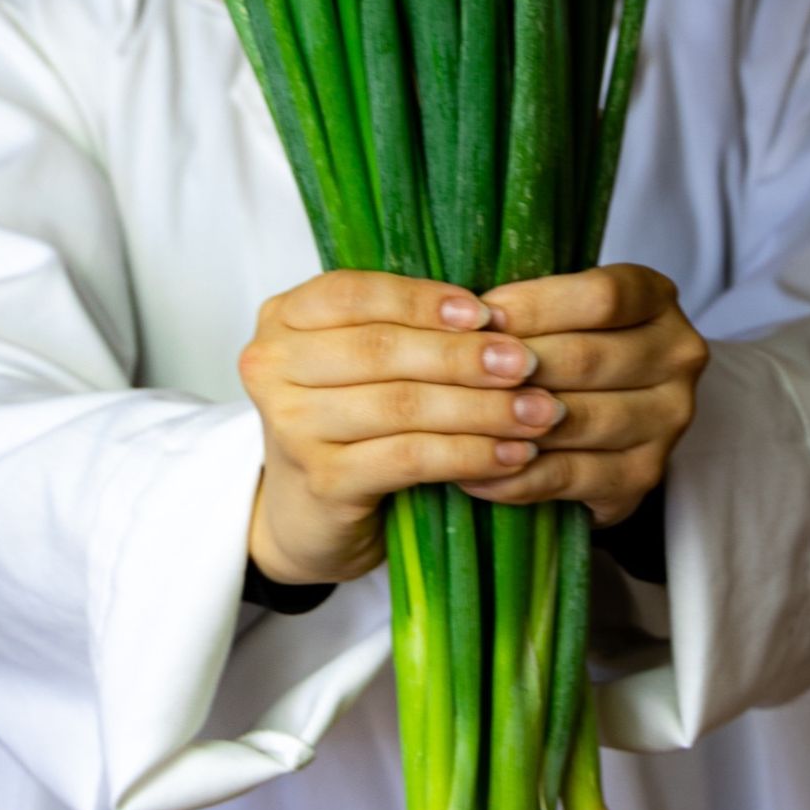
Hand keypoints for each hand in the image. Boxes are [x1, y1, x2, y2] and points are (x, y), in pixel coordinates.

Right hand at [239, 271, 565, 584]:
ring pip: (402, 405)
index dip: (424, 301)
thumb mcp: (360, 362)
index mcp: (284, 318)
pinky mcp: (321, 481)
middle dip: (464, 357)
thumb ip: (405, 328)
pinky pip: (409, 459)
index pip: (355, 294)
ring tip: (537, 412)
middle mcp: (273, 367)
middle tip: (528, 364)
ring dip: (481, 409)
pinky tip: (511, 454)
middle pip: (381, 350)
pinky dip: (469, 454)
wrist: (307, 515)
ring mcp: (291, 426)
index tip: (488, 313)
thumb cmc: (348, 422)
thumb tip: (498, 318)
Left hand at [458, 264, 708, 526]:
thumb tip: (461, 316)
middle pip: (587, 358)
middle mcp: (677, 357)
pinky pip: (569, 476)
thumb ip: (526, 307)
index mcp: (657, 300)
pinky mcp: (643, 475)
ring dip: (509, 422)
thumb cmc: (565, 346)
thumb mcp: (558, 309)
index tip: (481, 316)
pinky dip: (513, 475)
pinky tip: (471, 468)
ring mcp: (667, 421)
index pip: (601, 297)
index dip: (536, 305)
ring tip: (453, 419)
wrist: (607, 419)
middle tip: (454, 372)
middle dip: (512, 366)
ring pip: (576, 419)